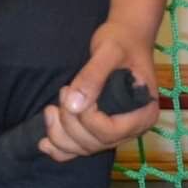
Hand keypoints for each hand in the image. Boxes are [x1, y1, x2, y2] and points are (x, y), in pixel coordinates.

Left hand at [42, 22, 161, 160]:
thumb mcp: (109, 51)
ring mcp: (116, 133)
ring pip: (84, 149)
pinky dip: (60, 149)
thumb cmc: (122, 41)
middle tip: (63, 91)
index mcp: (143, 113)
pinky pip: (79, 149)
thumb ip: (93, 76)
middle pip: (94, 143)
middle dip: (69, 123)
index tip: (73, 90)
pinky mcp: (100, 130)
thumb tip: (73, 105)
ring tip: (50, 110)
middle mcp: (132, 129)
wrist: (125, 38)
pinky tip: (44, 143)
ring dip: (60, 135)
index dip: (86, 117)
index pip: (110, 132)